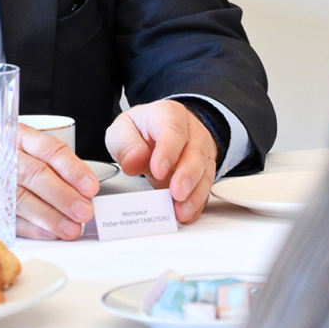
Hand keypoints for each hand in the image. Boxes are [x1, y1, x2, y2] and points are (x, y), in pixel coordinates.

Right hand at [0, 125, 100, 240]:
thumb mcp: (9, 141)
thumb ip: (41, 158)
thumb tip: (81, 186)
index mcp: (11, 134)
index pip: (48, 149)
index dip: (72, 168)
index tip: (91, 186)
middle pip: (35, 176)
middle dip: (63, 197)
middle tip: (85, 211)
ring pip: (21, 200)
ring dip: (49, 217)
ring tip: (71, 229)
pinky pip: (4, 218)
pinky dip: (28, 229)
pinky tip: (46, 234)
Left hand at [105, 99, 217, 223]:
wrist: (157, 132)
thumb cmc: (141, 131)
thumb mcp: (123, 130)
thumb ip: (126, 144)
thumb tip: (134, 160)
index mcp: (169, 114)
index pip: (173, 130)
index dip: (168, 150)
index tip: (158, 170)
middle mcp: (191, 131)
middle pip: (195, 152)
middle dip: (187, 176)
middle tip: (176, 194)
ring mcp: (201, 151)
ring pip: (204, 172)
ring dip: (194, 194)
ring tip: (181, 210)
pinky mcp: (204, 170)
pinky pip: (205, 187)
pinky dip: (196, 203)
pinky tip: (188, 213)